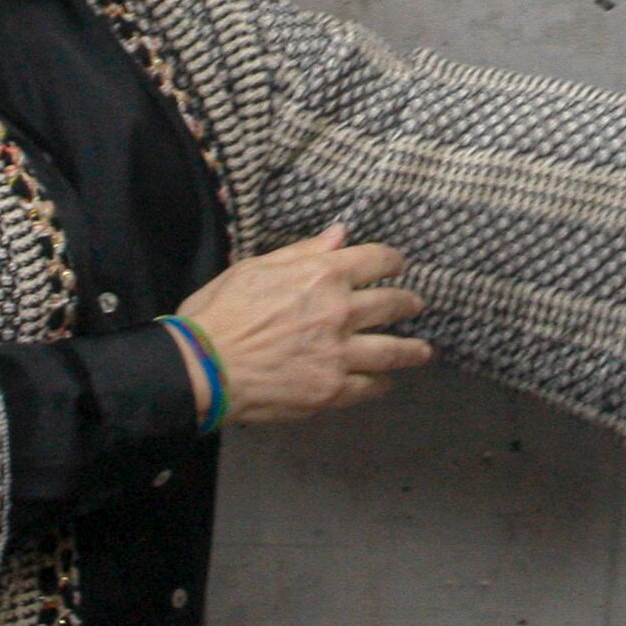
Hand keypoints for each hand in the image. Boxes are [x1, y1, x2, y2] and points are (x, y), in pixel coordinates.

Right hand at [173, 227, 432, 425]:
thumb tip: (339, 234)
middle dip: (408, 303)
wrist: (202, 367)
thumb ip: (301, 252)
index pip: (375, 261)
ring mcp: (339, 353)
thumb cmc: (219, 312)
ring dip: (411, 349)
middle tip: (415, 305)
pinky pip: (368, 386)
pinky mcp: (331, 390)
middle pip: (391, 304)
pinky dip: (381, 384)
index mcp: (321, 275)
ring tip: (423, 351)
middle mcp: (339, 311)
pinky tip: (385, 383)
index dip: (392, 262)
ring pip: (391, 349)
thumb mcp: (255, 267)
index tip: (399, 265)